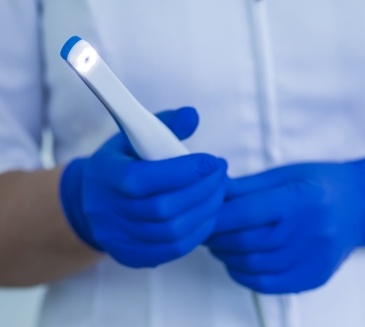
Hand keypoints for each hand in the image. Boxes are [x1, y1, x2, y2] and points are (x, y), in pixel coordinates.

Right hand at [60, 107, 227, 267]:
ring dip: (205, 211)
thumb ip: (164, 125)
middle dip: (202, 190)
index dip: (184, 171)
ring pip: (172, 232)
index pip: (145, 179)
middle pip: (163, 209)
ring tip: (219, 192)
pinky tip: (208, 214)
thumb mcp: (133, 137)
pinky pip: (173, 250)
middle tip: (221, 175)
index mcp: (106, 177)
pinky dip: (198, 232)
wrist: (90, 201)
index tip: (212, 161)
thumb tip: (193, 116)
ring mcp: (119, 238)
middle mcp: (109, 212)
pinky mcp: (132, 256)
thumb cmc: (120, 164)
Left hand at [206, 156, 364, 293]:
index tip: (200, 214)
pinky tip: (236, 262)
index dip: (216, 217)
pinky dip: (243, 275)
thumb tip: (212, 192)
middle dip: (216, 237)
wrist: (361, 206)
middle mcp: (310, 232)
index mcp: (301, 199)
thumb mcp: (286, 174)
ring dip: (226, 256)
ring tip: (218, 244)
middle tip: (204, 230)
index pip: (246, 213)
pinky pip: (267, 284)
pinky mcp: (314, 277)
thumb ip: (248, 187)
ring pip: (252, 265)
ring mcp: (313, 259)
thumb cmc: (321, 183)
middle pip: (246, 242)